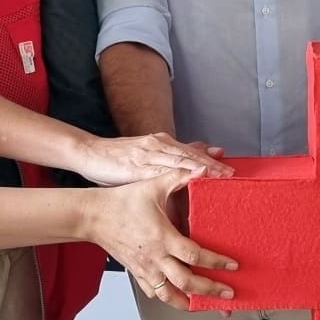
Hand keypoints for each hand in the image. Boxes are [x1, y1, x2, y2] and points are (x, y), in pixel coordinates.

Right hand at [74, 132, 229, 187]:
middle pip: (190, 155)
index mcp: (160, 143)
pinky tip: (189, 176)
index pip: (191, 152)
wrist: (88, 153)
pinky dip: (177, 172)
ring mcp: (147, 153)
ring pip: (179, 159)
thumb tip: (195, 154)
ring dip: (200, 167)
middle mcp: (157, 145)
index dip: (211, 161)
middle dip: (212, 165)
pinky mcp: (136, 165)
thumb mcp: (146, 155)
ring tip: (218, 176)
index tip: (230, 171)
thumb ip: (169, 156)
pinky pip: (160, 169)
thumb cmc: (117, 159)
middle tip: (231, 174)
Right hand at [88, 172, 237, 310]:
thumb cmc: (122, 201)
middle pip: (187, 282)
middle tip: (228, 294)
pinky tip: (179, 299)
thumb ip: (180, 177)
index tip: (233, 266)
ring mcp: (145, 268)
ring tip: (205, 305)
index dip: (217, 263)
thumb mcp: (153, 185)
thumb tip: (203, 169)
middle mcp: (155, 257)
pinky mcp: (136, 272)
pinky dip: (169, 298)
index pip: (195, 256)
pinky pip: (154, 292)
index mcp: (163, 237)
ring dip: (190, 302)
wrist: (93, 216)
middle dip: (210, 290)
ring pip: (170, 294)